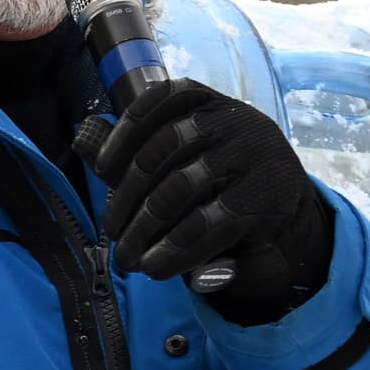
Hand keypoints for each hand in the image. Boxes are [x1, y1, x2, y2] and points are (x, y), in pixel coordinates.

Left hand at [81, 80, 336, 323]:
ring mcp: (255, 155)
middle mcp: (234, 119)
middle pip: (164, 147)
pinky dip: (175, 250)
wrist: (287, 224)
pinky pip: (208, 223)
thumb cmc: (222, 188)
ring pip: (182, 186)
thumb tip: (82, 136)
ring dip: (145, 227)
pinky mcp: (267, 198)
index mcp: (209, 102)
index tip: (101, 171)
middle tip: (112, 232)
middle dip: (128, 194)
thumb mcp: (183, 161)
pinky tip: (156, 268)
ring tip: (129, 258)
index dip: (124, 134)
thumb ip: (138, 149)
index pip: (158, 101)